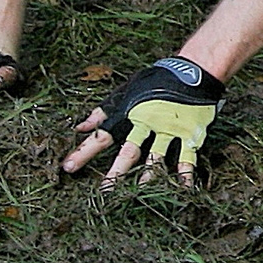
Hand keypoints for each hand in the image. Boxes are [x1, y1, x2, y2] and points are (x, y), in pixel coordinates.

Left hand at [62, 57, 223, 186]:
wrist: (193, 71)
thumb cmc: (157, 81)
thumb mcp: (126, 91)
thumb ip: (103, 112)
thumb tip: (79, 128)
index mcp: (129, 113)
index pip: (102, 135)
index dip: (84, 152)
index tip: (68, 167)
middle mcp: (147, 122)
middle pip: (130, 151)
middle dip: (117, 172)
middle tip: (105, 191)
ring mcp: (169, 129)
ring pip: (157, 156)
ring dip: (148, 175)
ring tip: (139, 192)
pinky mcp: (188, 132)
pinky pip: (186, 157)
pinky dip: (185, 174)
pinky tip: (183, 189)